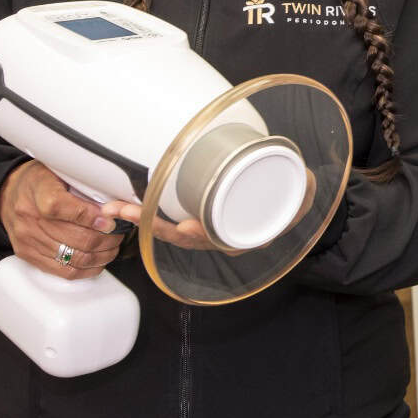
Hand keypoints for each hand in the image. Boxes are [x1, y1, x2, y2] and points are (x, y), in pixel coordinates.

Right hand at [0, 160, 124, 278]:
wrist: (9, 195)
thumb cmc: (40, 181)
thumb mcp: (59, 170)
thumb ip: (83, 184)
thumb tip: (112, 205)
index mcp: (38, 191)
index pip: (64, 208)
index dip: (93, 216)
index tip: (110, 218)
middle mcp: (30, 218)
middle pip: (77, 238)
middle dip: (106, 238)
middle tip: (118, 233)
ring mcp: (28, 240)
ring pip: (75, 257)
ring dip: (101, 255)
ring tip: (112, 246)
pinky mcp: (28, 256)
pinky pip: (63, 271)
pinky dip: (87, 269)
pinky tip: (97, 260)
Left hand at [100, 169, 315, 255]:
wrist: (291, 203)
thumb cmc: (292, 199)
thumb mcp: (301, 193)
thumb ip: (302, 190)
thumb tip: (305, 178)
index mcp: (241, 236)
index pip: (213, 238)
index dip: (195, 235)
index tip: (184, 228)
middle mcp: (220, 238)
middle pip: (180, 237)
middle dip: (148, 225)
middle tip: (121, 210)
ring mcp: (206, 229)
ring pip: (168, 230)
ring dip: (139, 219)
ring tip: (112, 207)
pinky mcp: (198, 216)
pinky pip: (170, 220)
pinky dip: (148, 214)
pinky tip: (128, 204)